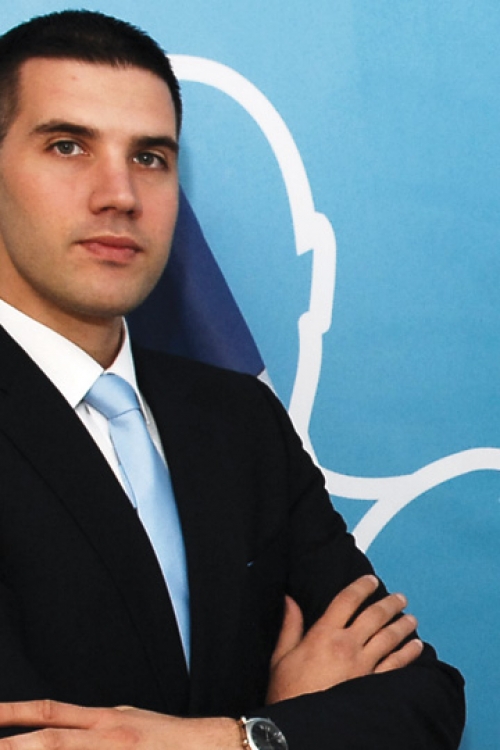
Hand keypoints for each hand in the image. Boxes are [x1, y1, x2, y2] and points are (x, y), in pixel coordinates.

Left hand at [0, 701, 240, 749]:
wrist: (205, 747)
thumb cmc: (164, 737)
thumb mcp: (126, 719)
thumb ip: (93, 724)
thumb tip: (64, 727)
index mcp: (104, 719)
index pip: (50, 712)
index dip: (16, 713)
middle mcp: (105, 737)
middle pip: (50, 740)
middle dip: (13, 744)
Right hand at [266, 575, 422, 703]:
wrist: (299, 727)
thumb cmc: (287, 692)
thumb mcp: (281, 656)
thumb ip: (290, 626)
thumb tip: (290, 600)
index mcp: (323, 634)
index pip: (347, 600)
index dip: (361, 587)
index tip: (371, 581)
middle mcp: (346, 646)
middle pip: (374, 616)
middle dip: (389, 603)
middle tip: (400, 597)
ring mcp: (363, 665)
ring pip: (389, 638)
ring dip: (402, 625)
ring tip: (411, 618)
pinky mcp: (372, 684)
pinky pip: (396, 665)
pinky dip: (408, 654)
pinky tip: (416, 647)